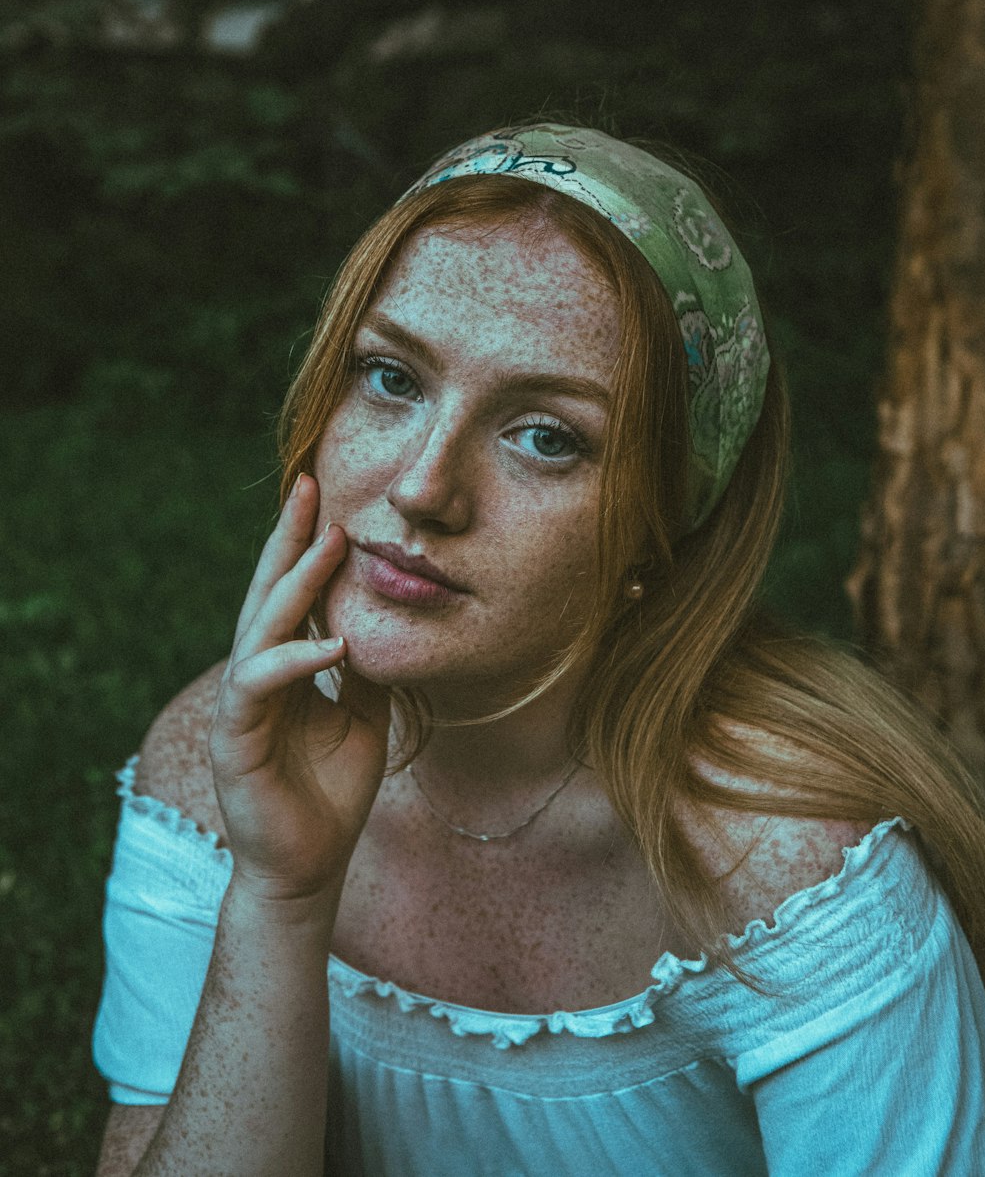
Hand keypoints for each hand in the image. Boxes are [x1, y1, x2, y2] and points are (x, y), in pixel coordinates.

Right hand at [209, 473, 389, 913]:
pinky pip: (260, 684)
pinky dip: (294, 658)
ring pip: (260, 626)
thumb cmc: (332, 792)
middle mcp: (257, 674)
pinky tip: (332, 641)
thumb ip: (363, 668)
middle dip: (288, 538)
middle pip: (268, 593)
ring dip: (293, 582)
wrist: (310, 865)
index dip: (307, 548)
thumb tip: (381, 622)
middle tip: (310, 486)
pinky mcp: (236, 736)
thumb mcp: (362, 716)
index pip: (292, 595)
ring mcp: (242, 703)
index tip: (333, 501)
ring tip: (328, 541)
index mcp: (284, 666)